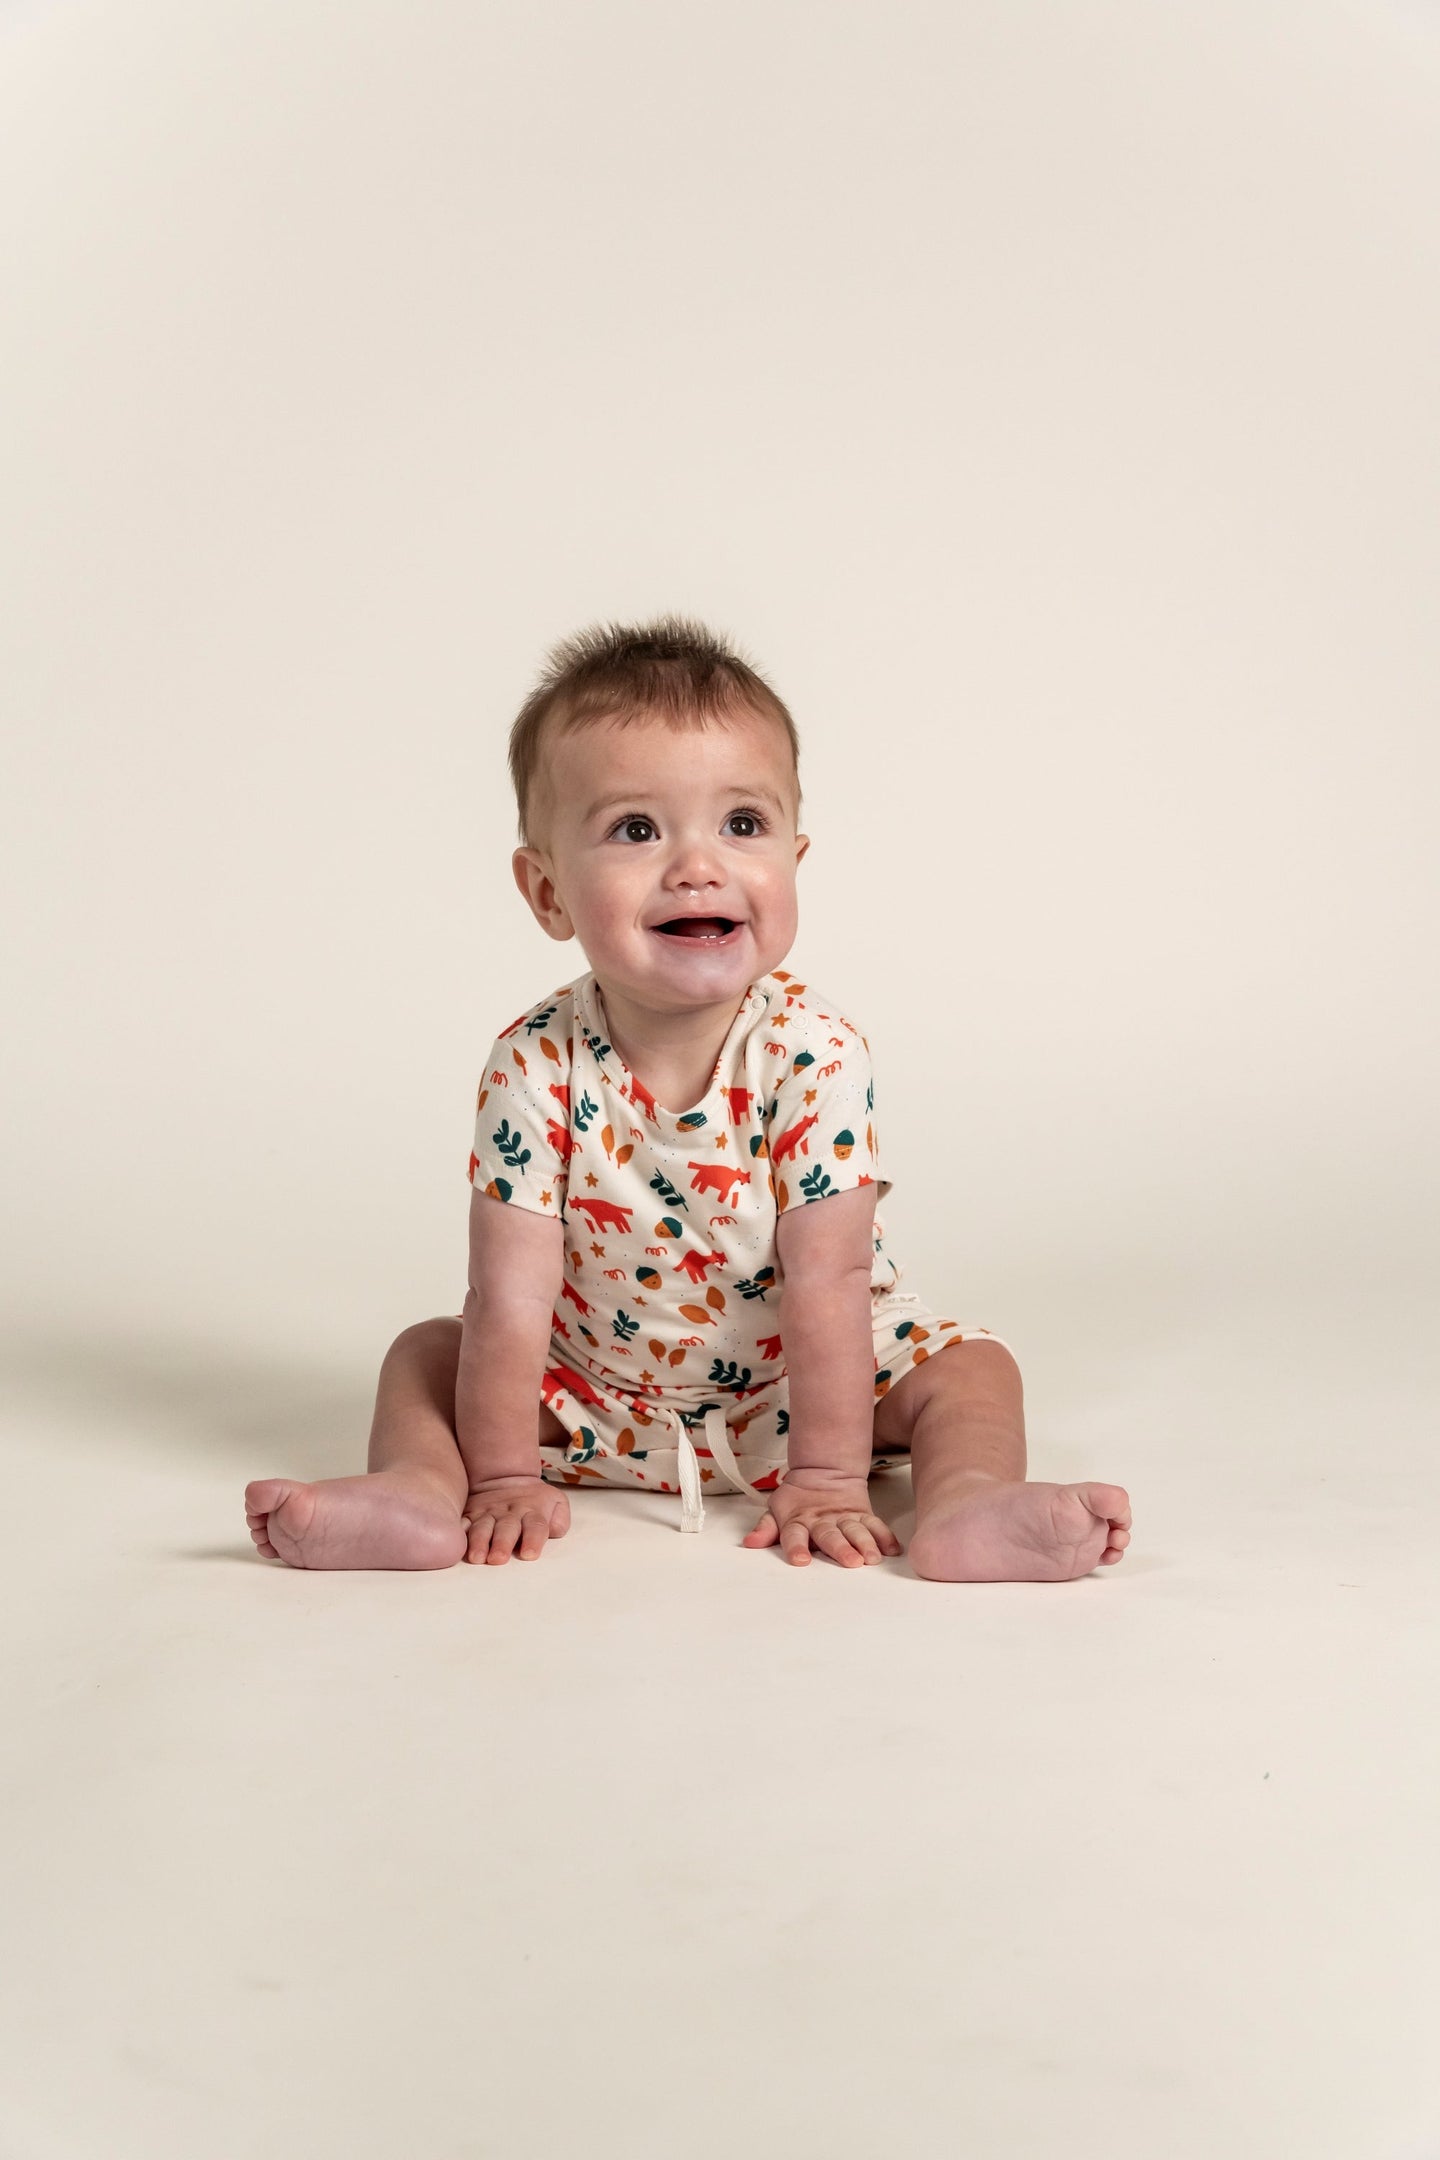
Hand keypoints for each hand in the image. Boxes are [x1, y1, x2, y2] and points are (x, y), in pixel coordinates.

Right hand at [463, 1475, 570, 1563]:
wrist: (505, 1477)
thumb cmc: (534, 1500)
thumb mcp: (556, 1502)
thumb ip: (560, 1520)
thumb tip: (553, 1531)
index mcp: (533, 1512)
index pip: (536, 1526)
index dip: (533, 1540)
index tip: (529, 1554)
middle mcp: (510, 1513)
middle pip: (507, 1529)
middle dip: (502, 1544)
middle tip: (498, 1559)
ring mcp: (488, 1513)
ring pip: (482, 1527)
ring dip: (479, 1542)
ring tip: (477, 1557)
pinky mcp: (470, 1513)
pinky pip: (462, 1522)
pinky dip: (459, 1532)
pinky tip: (456, 1542)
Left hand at [741, 1469, 901, 1568]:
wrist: (823, 1470)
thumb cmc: (797, 1499)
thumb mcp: (776, 1510)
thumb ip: (766, 1529)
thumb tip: (749, 1543)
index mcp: (797, 1521)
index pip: (794, 1535)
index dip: (796, 1547)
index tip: (801, 1561)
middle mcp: (821, 1520)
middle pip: (830, 1535)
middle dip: (840, 1548)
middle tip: (850, 1562)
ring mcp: (844, 1517)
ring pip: (855, 1530)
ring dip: (865, 1543)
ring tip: (873, 1558)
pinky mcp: (862, 1513)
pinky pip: (875, 1524)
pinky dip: (884, 1536)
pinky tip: (892, 1549)